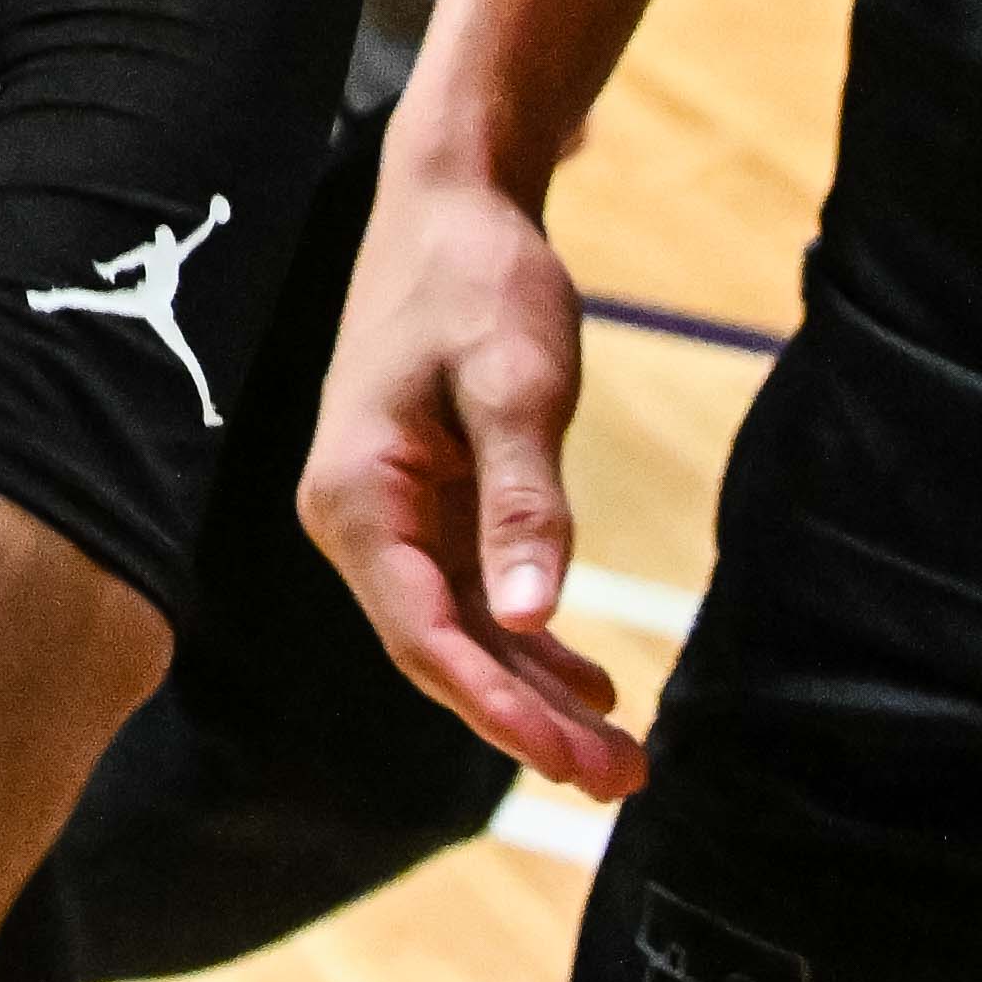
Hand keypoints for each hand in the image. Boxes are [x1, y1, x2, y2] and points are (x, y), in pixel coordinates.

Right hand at [297, 141, 633, 791]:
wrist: (451, 202)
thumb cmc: (477, 281)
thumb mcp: (515, 384)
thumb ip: (522, 502)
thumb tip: (531, 621)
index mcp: (355, 495)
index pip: (423, 637)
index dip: (498, 711)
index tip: (575, 763)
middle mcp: (355, 517)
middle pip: (440, 650)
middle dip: (526, 723)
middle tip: (625, 779)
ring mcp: (387, 512)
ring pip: (458, 631)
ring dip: (532, 695)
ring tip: (620, 755)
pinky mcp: (423, 499)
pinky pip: (471, 593)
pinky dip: (528, 643)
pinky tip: (588, 682)